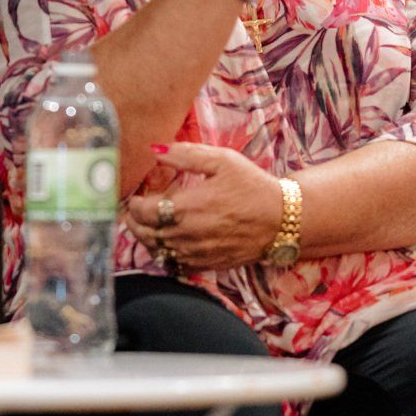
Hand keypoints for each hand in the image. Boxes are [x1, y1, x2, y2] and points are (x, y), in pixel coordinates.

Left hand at [124, 143, 282, 272]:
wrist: (282, 219)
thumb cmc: (252, 186)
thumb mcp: (221, 160)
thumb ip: (184, 154)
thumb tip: (154, 149)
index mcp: (186, 207)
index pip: (141, 212)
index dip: (133, 204)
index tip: (136, 196)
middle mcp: (186, 234)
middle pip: (143, 234)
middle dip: (133, 222)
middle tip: (134, 212)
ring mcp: (195, 253)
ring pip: (156, 251)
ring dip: (146, 239)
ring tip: (148, 226)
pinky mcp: (206, 265)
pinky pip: (174, 265)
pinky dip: (164, 255)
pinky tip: (168, 243)